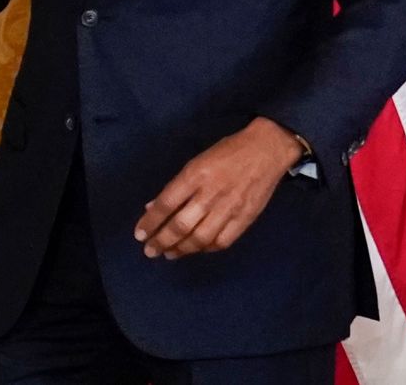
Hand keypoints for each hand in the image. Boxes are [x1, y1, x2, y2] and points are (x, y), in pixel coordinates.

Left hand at [134, 117, 306, 259]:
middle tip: (150, 251)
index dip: (150, 222)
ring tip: (169, 254)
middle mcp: (210, 195)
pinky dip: (205, 249)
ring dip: (181, 249)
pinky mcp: (245, 219)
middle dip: (162, 241)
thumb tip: (153, 207)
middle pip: (181, 225)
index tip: (139, 235)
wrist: (265, 151)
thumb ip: (176, 186)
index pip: (166, 204)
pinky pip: (222, 241)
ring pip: (200, 238)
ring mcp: (229, 209)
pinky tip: (195, 249)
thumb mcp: (195, 162)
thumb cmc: (226, 152)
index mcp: (195, 176)